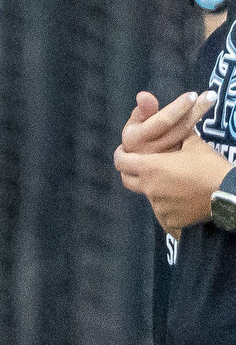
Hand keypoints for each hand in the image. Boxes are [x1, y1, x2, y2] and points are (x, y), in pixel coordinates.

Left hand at [114, 134, 231, 233]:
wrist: (228, 193)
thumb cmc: (209, 166)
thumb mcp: (195, 145)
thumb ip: (180, 136)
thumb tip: (177, 126)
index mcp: (150, 167)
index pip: (121, 162)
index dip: (120, 156)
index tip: (123, 152)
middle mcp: (149, 187)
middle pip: (127, 180)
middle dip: (130, 173)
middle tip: (140, 167)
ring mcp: (158, 205)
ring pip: (148, 195)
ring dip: (154, 188)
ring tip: (171, 183)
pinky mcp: (170, 219)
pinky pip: (163, 211)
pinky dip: (169, 205)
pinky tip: (181, 199)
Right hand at [121, 88, 214, 156]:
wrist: (139, 164)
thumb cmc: (138, 138)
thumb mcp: (135, 123)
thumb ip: (143, 110)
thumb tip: (143, 95)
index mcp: (135, 137)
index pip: (162, 122)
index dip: (178, 108)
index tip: (192, 95)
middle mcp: (151, 151)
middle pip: (179, 128)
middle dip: (195, 111)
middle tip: (211, 96)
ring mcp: (164, 160)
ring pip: (186, 137)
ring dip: (198, 118)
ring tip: (209, 100)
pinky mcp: (174, 165)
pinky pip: (190, 146)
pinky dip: (198, 131)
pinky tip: (204, 118)